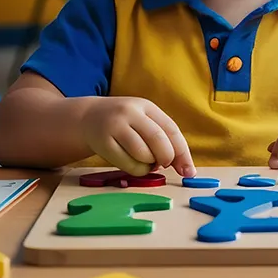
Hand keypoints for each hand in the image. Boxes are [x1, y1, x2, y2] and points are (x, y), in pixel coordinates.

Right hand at [81, 97, 195, 176]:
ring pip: (143, 154)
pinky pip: (128, 164)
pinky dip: (137, 170)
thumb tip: (185, 166)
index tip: (189, 171)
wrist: (88, 117)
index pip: (171, 129)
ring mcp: (115, 127)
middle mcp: (130, 113)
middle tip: (164, 164)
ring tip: (146, 161)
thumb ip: (163, 137)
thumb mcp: (143, 119)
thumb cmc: (125, 123)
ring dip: (150, 165)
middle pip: (157, 140)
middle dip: (167, 158)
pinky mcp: (103, 143)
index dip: (182, 152)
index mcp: (146, 106)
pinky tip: (135, 164)